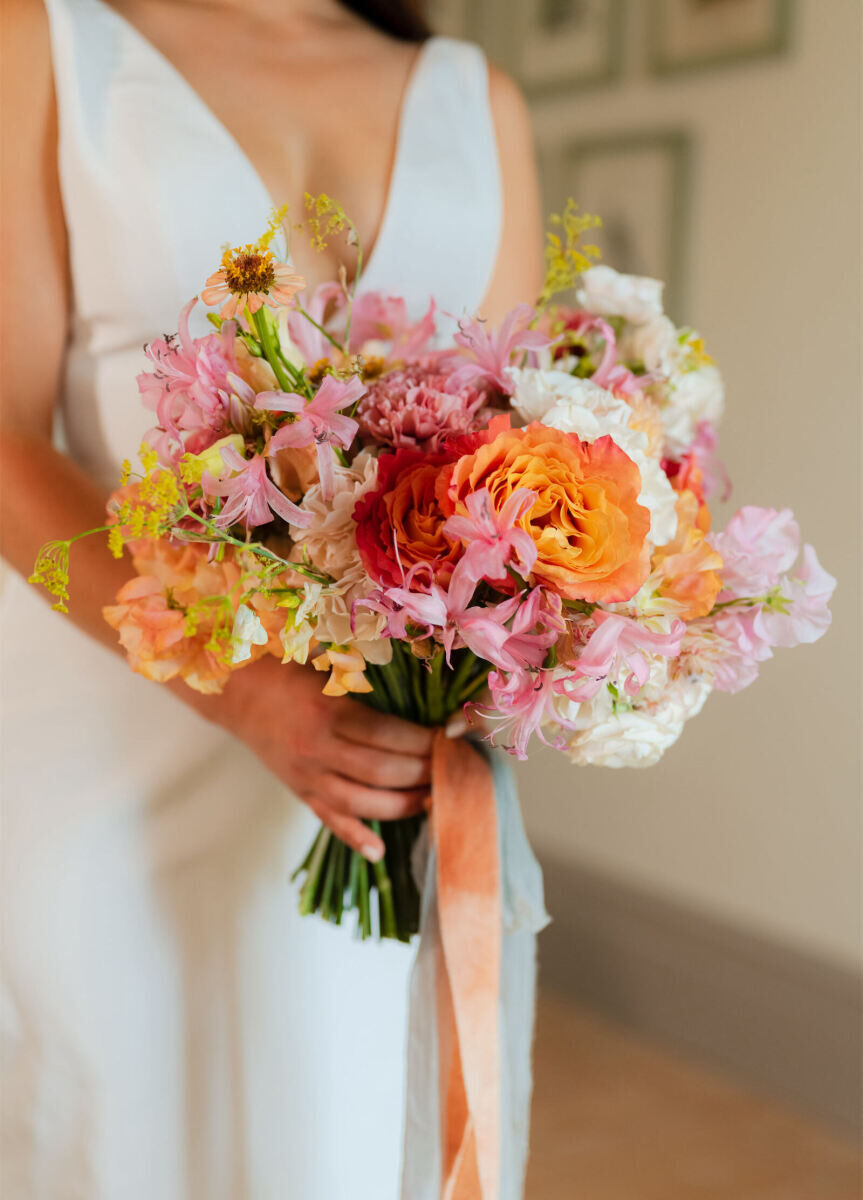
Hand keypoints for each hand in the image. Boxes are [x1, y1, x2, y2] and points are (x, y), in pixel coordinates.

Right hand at [209, 657, 432, 860]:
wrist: (239, 692)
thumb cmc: (291, 669)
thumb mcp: (329, 664)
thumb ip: (369, 676)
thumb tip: (422, 687)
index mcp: (328, 712)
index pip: (388, 735)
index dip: (425, 740)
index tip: (452, 738)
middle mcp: (317, 749)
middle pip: (382, 772)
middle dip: (424, 773)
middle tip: (452, 769)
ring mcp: (307, 777)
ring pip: (362, 803)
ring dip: (403, 806)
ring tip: (433, 799)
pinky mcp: (300, 793)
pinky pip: (330, 821)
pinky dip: (355, 838)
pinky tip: (380, 852)